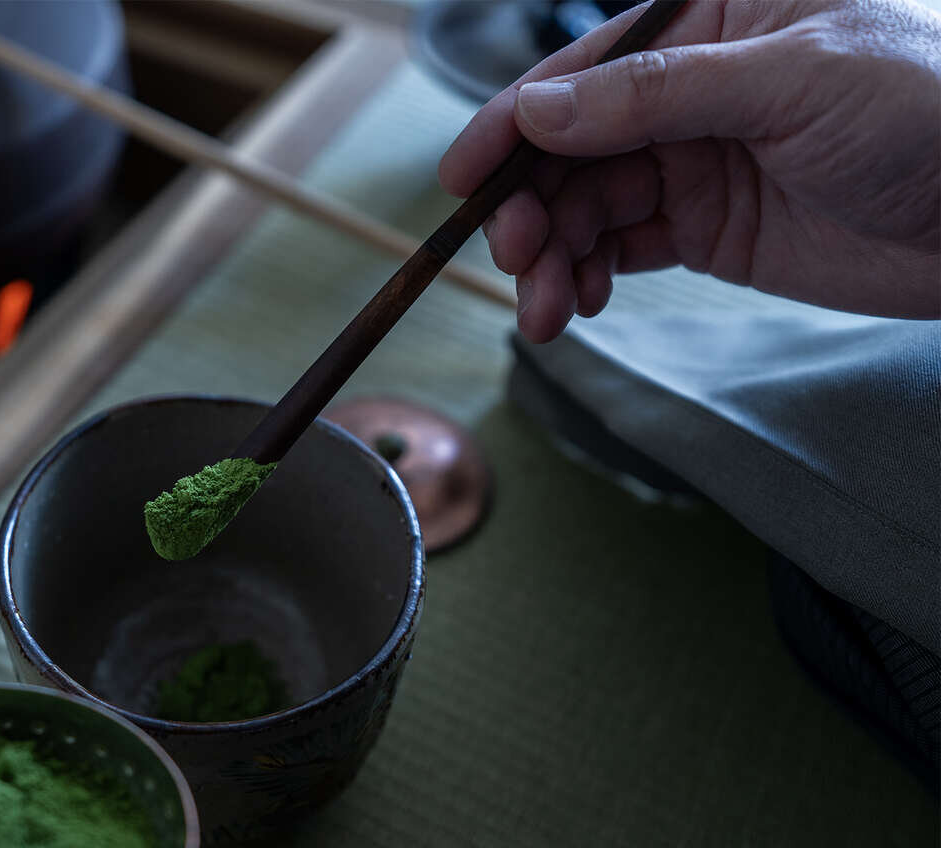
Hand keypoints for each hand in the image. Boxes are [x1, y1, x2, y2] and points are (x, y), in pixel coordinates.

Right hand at [439, 0, 940, 342]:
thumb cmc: (927, 111)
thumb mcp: (792, 81)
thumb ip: (656, 95)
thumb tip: (540, 112)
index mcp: (708, 23)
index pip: (585, 70)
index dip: (514, 122)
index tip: (463, 177)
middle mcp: (689, 89)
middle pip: (571, 146)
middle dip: (531, 206)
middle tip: (516, 257)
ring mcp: (695, 160)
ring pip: (588, 206)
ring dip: (553, 256)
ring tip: (545, 309)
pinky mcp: (707, 228)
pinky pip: (622, 248)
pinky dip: (588, 276)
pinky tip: (577, 303)